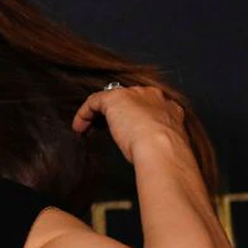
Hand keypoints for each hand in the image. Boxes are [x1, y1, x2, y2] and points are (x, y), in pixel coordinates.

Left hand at [71, 84, 187, 163]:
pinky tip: (79, 127)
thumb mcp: (162, 144)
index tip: (124, 130)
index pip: (147, 106)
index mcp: (168, 108)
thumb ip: (153, 139)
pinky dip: (84, 113)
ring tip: (88, 128)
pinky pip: (94, 101)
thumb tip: (140, 146)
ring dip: (97, 114)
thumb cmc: (165, 153)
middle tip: (104, 129)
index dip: (133, 117)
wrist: (162, 148)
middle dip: (116, 113)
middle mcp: (153, 96)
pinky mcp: (115, 98)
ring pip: (110, 99)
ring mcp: (134, 94)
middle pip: (128, 99)